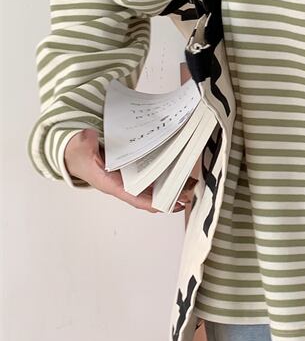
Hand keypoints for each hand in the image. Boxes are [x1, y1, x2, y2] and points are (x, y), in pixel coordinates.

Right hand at [64, 128, 196, 213]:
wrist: (75, 150)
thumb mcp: (78, 149)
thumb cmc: (78, 154)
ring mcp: (131, 176)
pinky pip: (154, 173)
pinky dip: (168, 172)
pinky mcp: (135, 168)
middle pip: (152, 193)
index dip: (155, 203)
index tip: (174, 204)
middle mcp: (125, 183)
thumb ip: (84, 145)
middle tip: (191, 190)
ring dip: (173, 185)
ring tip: (192, 182)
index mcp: (112, 184)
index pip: (137, 198)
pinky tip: (181, 168)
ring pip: (156, 185)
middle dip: (172, 194)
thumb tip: (89, 137)